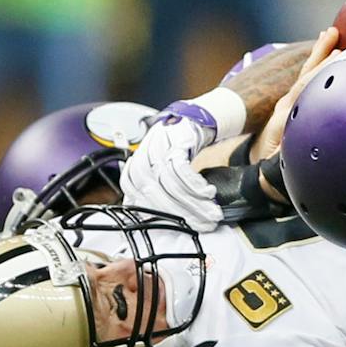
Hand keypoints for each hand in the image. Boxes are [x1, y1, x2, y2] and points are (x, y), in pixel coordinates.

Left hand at [120, 100, 225, 228]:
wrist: (195, 118)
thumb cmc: (178, 147)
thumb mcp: (161, 167)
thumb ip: (152, 188)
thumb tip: (144, 213)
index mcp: (135, 165)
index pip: (137, 196)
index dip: (157, 214)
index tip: (177, 228)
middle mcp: (143, 155)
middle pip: (155, 191)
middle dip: (179, 213)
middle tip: (200, 224)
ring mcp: (159, 146)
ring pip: (170, 182)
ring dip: (193, 202)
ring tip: (210, 212)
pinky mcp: (176, 139)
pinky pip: (182, 168)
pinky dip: (196, 185)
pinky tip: (209, 193)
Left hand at [254, 27, 339, 161]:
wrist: (255, 172)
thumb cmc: (271, 170)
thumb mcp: (279, 167)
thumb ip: (290, 157)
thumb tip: (308, 149)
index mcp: (284, 118)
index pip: (304, 89)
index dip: (321, 73)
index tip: (338, 57)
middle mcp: (285, 106)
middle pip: (305, 76)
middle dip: (321, 56)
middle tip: (336, 37)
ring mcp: (288, 103)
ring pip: (305, 73)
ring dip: (317, 53)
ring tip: (329, 33)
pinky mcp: (293, 104)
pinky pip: (306, 79)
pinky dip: (316, 62)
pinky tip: (326, 50)